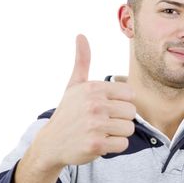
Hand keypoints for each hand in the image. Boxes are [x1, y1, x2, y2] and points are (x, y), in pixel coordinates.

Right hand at [29, 34, 135, 171]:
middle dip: (120, 120)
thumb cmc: (68, 112)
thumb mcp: (74, 85)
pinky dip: (114, 147)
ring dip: (117, 134)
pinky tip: (100, 143)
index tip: (105, 108)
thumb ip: (82, 61)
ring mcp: (95, 125)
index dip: (121, 103)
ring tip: (101, 132)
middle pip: (131, 113)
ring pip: (129, 129)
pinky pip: (122, 145)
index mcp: (93, 88)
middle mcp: (94, 105)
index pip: (130, 95)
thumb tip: (81, 35)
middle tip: (102, 123)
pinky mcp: (96, 145)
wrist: (51, 143)